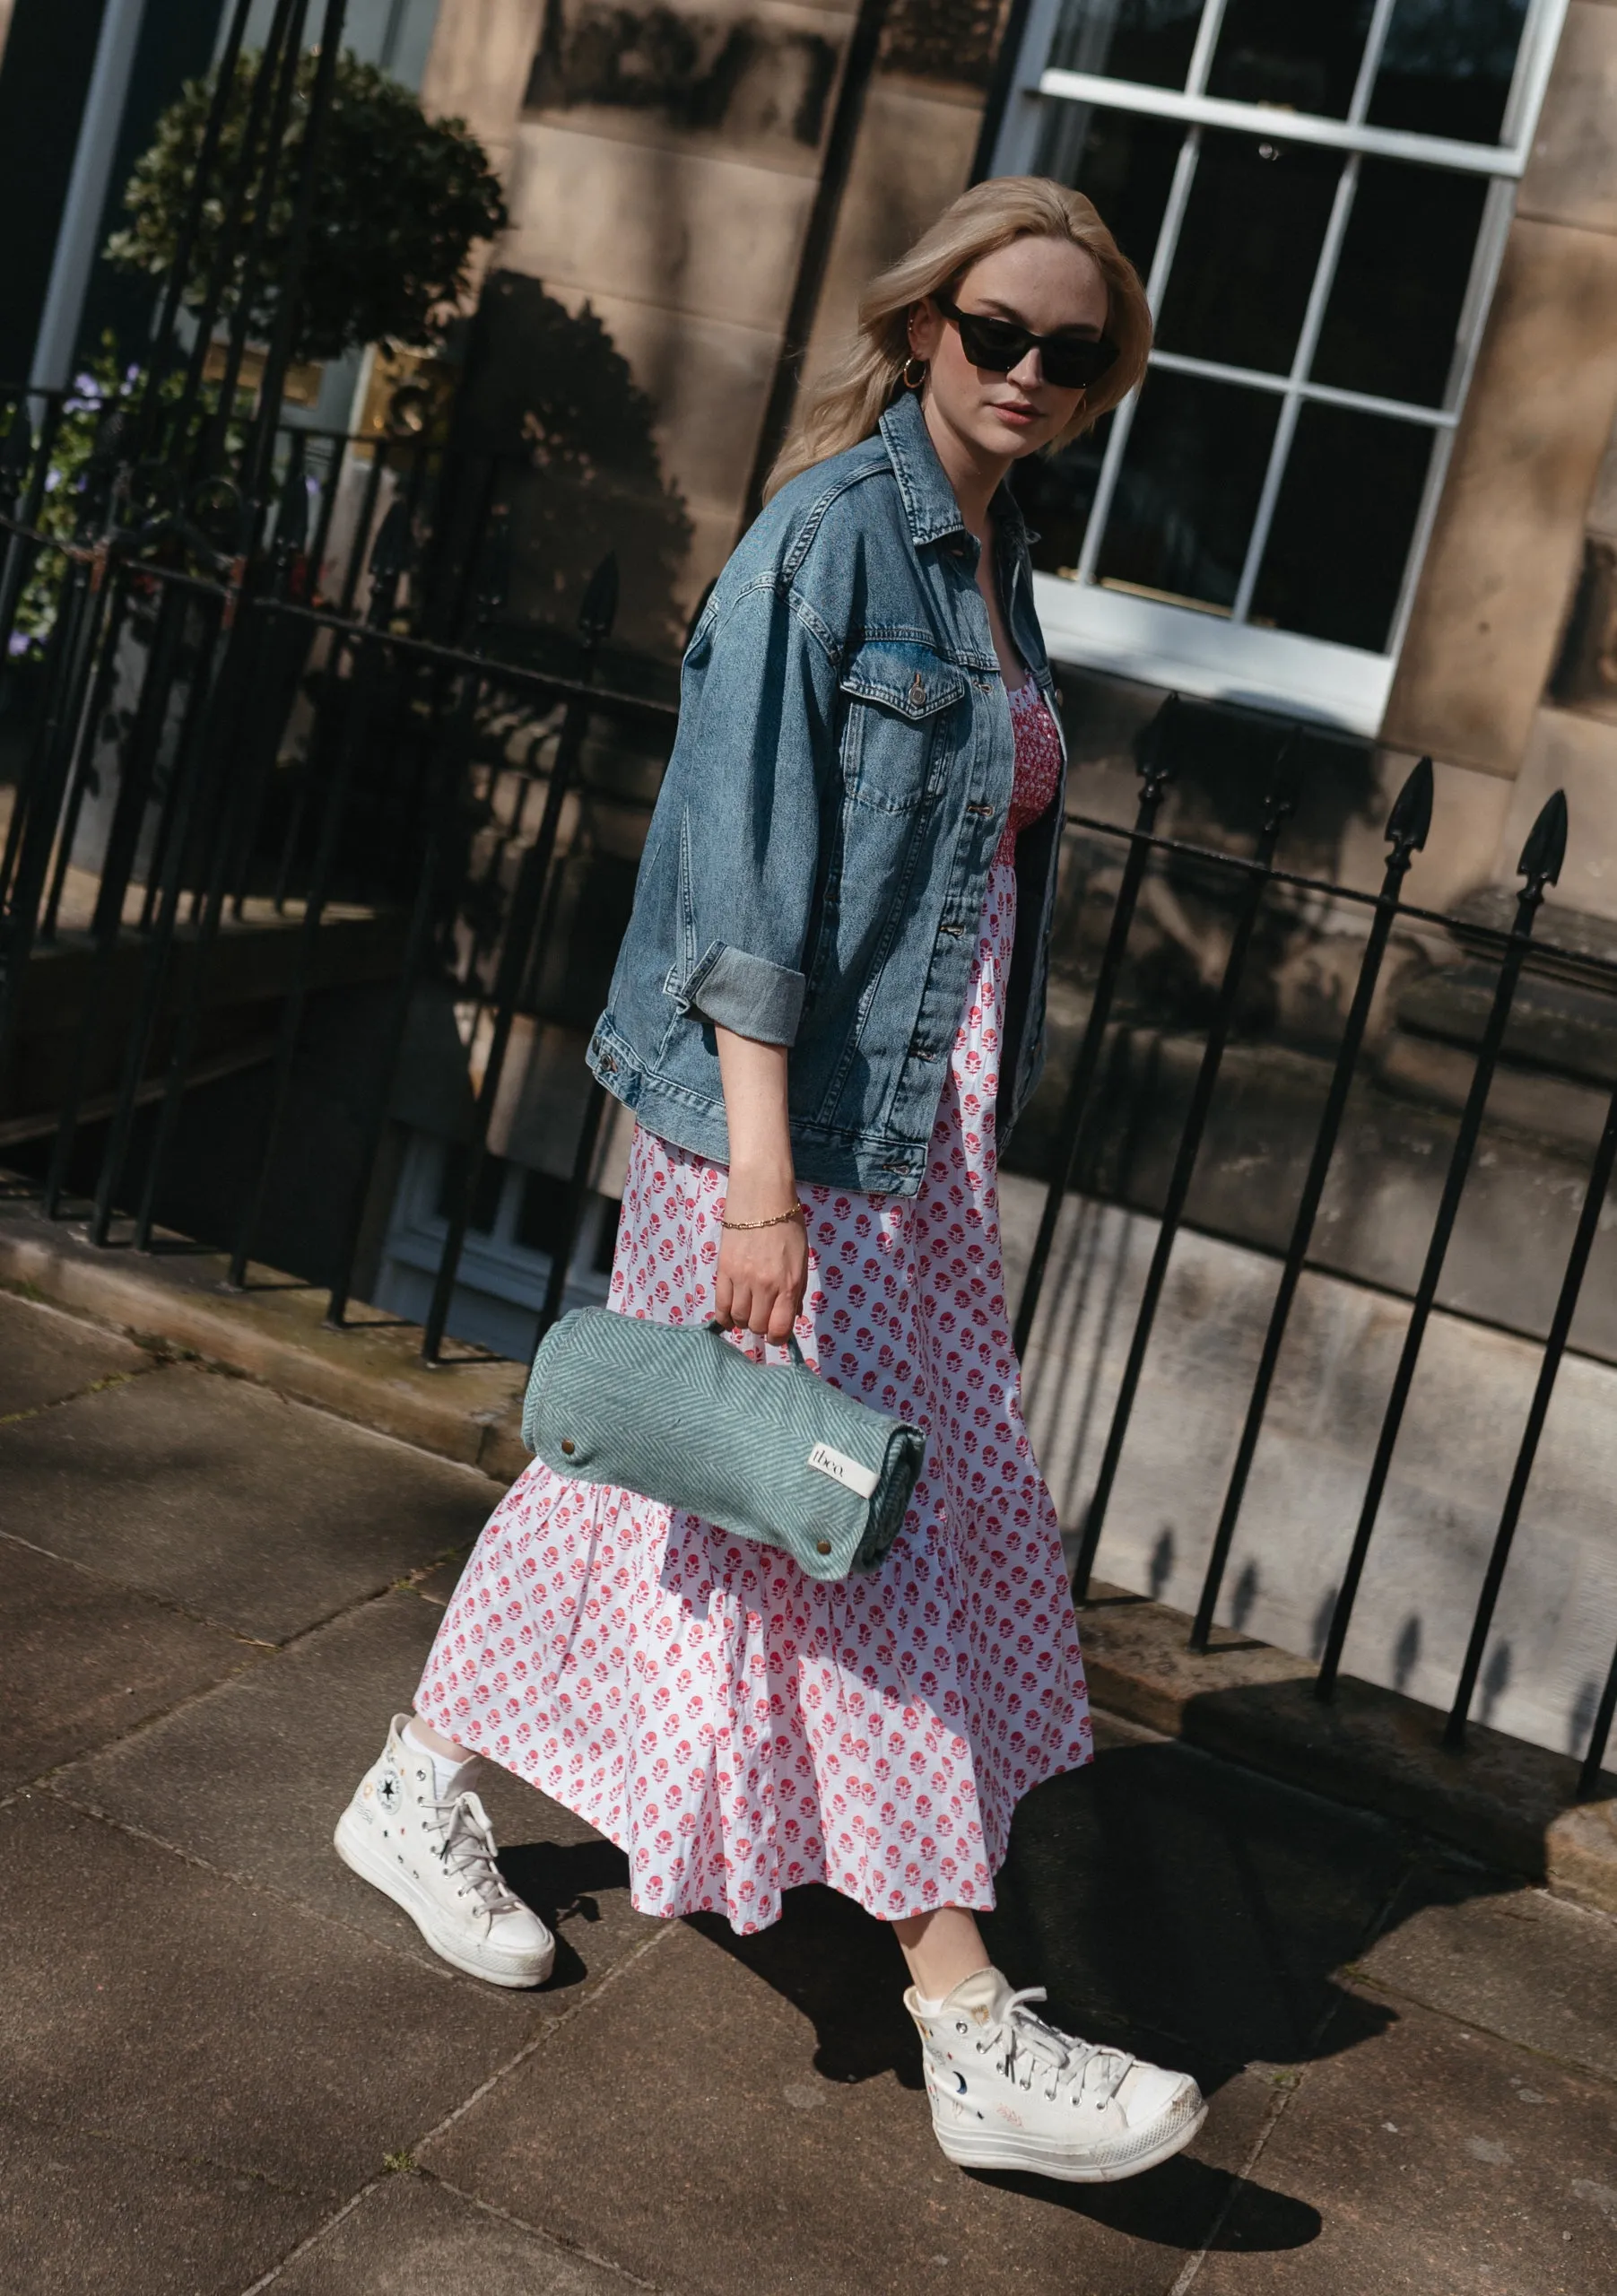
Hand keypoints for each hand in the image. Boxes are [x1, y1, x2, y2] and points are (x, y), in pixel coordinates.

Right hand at [714, 1177, 807, 1343]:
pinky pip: (719, 1305)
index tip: (778, 1335)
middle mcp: (765, 1286)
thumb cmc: (788, 1224)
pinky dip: (724, 1317)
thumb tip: (791, 1315)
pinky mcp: (723, 1270)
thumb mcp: (800, 1258)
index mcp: (788, 1283)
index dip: (778, 1338)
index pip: (780, 1328)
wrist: (762, 1195)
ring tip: (748, 1311)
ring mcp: (741, 1279)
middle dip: (762, 1327)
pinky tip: (729, 1317)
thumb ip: (796, 1289)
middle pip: (758, 1326)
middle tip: (763, 1318)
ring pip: (738, 1318)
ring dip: (744, 1321)